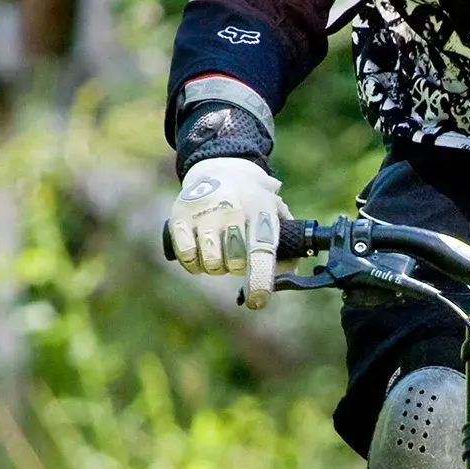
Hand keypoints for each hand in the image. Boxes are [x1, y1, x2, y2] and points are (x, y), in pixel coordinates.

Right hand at [166, 156, 288, 309]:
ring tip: (219, 251)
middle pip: (234, 264)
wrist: (222, 168)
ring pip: (210, 264)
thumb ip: (287, 248)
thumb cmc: (255, 204)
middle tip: (237, 253)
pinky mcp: (181, 214)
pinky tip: (200, 251)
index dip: (259, 280)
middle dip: (237, 267)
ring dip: (216, 266)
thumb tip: (286, 280)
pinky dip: (194, 263)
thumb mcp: (277, 216)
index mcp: (261, 211)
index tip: (256, 300)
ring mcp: (204, 211)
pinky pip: (187, 257)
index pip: (261, 251)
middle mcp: (232, 209)